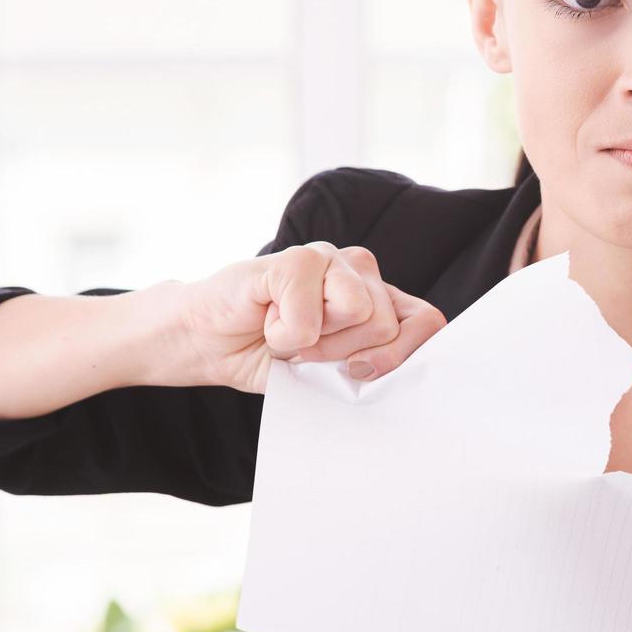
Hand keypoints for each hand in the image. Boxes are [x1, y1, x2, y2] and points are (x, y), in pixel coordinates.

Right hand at [170, 242, 445, 393]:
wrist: (205, 342)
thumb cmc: (267, 354)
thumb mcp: (328, 371)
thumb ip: (369, 365)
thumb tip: (399, 374)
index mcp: (376, 296)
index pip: (427, 321)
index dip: (404, 355)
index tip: (361, 374)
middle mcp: (359, 269)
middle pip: (389, 325)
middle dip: (343, 353)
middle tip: (304, 347)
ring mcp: (328, 257)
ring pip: (360, 312)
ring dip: (314, 341)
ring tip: (285, 330)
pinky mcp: (294, 260)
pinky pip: (310, 314)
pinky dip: (284, 334)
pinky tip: (266, 319)